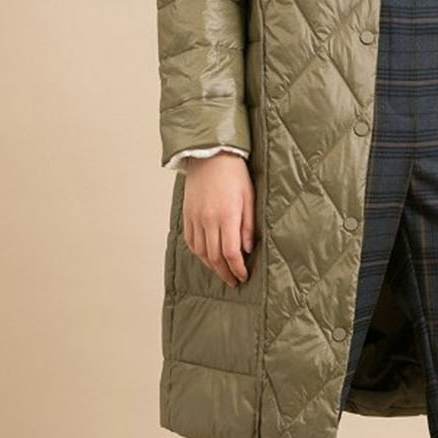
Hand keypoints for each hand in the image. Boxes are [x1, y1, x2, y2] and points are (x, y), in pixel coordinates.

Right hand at [182, 154, 254, 286]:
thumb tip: (248, 249)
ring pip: (201, 252)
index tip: (243, 277)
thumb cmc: (234, 174)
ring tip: (222, 272)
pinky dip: (199, 253)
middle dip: (225, 272)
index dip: (237, 268)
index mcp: (226, 216)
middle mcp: (208, 220)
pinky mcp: (188, 215)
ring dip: (212, 266)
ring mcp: (195, 218)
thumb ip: (248, 225)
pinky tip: (207, 258)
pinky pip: (191, 241)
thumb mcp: (249, 198)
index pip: (230, 252)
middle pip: (215, 256)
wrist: (211, 156)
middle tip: (233, 281)